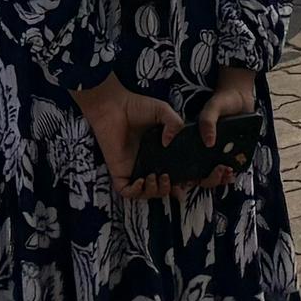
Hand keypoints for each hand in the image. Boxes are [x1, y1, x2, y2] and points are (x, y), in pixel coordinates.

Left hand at [77, 77, 177, 199]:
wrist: (114, 107)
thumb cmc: (136, 107)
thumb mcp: (162, 111)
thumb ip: (174, 123)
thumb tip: (169, 143)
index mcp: (160, 153)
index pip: (173, 174)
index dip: (180, 182)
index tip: (186, 181)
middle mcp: (148, 163)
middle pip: (161, 188)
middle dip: (167, 189)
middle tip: (167, 177)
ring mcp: (134, 169)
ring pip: (145, 193)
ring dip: (153, 191)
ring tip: (154, 177)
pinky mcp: (119, 172)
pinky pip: (126, 192)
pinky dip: (135, 192)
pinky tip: (140, 180)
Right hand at [182, 63, 262, 176]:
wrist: (242, 96)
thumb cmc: (223, 101)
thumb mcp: (213, 107)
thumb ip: (208, 121)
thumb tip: (208, 143)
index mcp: (195, 142)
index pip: (188, 164)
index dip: (189, 176)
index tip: (196, 177)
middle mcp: (206, 151)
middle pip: (203, 174)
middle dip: (210, 178)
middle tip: (220, 170)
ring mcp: (220, 152)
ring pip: (217, 173)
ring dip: (221, 177)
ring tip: (229, 172)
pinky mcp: (233, 152)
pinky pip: (231, 166)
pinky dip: (234, 171)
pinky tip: (236, 170)